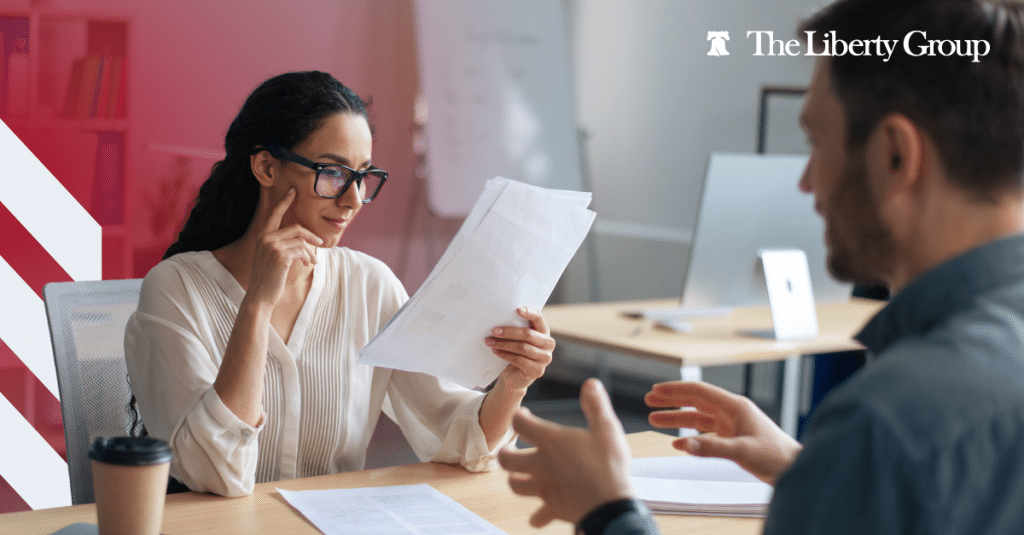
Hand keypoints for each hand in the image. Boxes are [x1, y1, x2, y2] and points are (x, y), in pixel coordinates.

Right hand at [246, 188, 322, 306]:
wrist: (260, 296)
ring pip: (301, 241)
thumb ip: (283, 246)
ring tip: (312, 262)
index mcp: (262, 236)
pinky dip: (307, 257)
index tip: (293, 191)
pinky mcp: (280, 256)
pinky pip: (301, 250)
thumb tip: (304, 242)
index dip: (284, 202)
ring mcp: (272, 246)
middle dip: (311, 236)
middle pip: (296, 228)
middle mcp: (265, 238)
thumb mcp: (272, 258)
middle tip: (320, 243)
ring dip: (310, 251)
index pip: (274, 214)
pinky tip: (306, 264)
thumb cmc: (268, 278)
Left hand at [486, 307, 554, 391]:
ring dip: (504, 344)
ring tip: (490, 342)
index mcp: (544, 331)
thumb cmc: (515, 353)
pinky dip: (505, 355)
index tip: (517, 310)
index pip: (539, 318)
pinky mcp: (538, 370)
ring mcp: (545, 358)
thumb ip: (515, 329)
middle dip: (509, 332)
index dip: (529, 313)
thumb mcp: (516, 339)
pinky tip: (496, 351)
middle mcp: (548, 344)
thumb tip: (498, 320)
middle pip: (528, 334)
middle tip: (494, 331)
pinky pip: (520, 360)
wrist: (515, 376)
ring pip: (523, 348)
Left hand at [499, 379, 632, 526]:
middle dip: (506, 452)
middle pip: (507, 459)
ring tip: (520, 475)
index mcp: (551, 441)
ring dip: (515, 480)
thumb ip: (596, 405)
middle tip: (513, 448)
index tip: (524, 414)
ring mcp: (544, 488)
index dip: (518, 416)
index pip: (520, 423)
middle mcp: (541, 464)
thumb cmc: (609, 465)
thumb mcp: (607, 428)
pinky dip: (537, 516)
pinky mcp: (553, 507)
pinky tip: (537, 517)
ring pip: (515, 485)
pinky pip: (538, 515)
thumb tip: (590, 384)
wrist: (611, 505)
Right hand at [645, 381, 801, 483]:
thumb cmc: (776, 456)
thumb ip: (712, 448)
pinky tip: (677, 444)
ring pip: (698, 419)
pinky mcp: (733, 440)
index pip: (700, 392)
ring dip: (677, 419)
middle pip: (695, 402)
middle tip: (649, 400)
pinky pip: (706, 435)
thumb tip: (682, 445)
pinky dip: (690, 438)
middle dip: (672, 401)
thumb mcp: (742, 451)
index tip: (656, 390)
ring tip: (654, 419)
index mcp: (735, 407)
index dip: (676, 390)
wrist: (795, 469)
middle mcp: (732, 413)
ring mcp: (732, 426)